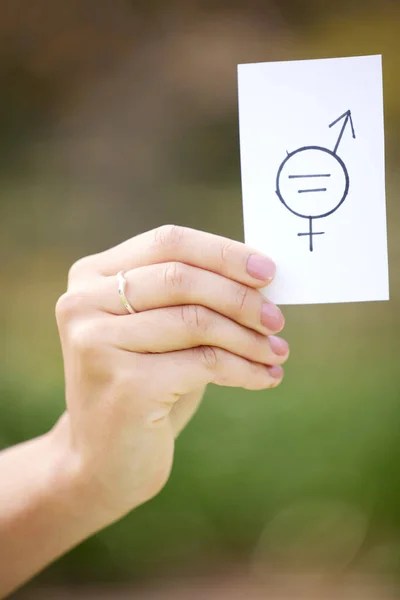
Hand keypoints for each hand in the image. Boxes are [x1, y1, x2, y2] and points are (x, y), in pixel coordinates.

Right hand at [54, 225, 288, 519]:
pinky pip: (205, 363)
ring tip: (278, 352)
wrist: (106, 460)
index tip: (268, 270)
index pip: (168, 242)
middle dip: (241, 297)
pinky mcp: (125, 385)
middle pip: (183, 278)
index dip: (223, 253)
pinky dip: (244, 368)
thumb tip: (261, 274)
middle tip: (278, 319)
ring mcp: (97, 343)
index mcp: (91, 276)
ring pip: (196, 321)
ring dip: (249, 337)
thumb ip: (193, 296)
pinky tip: (265, 377)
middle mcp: (83, 303)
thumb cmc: (144, 385)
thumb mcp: (160, 331)